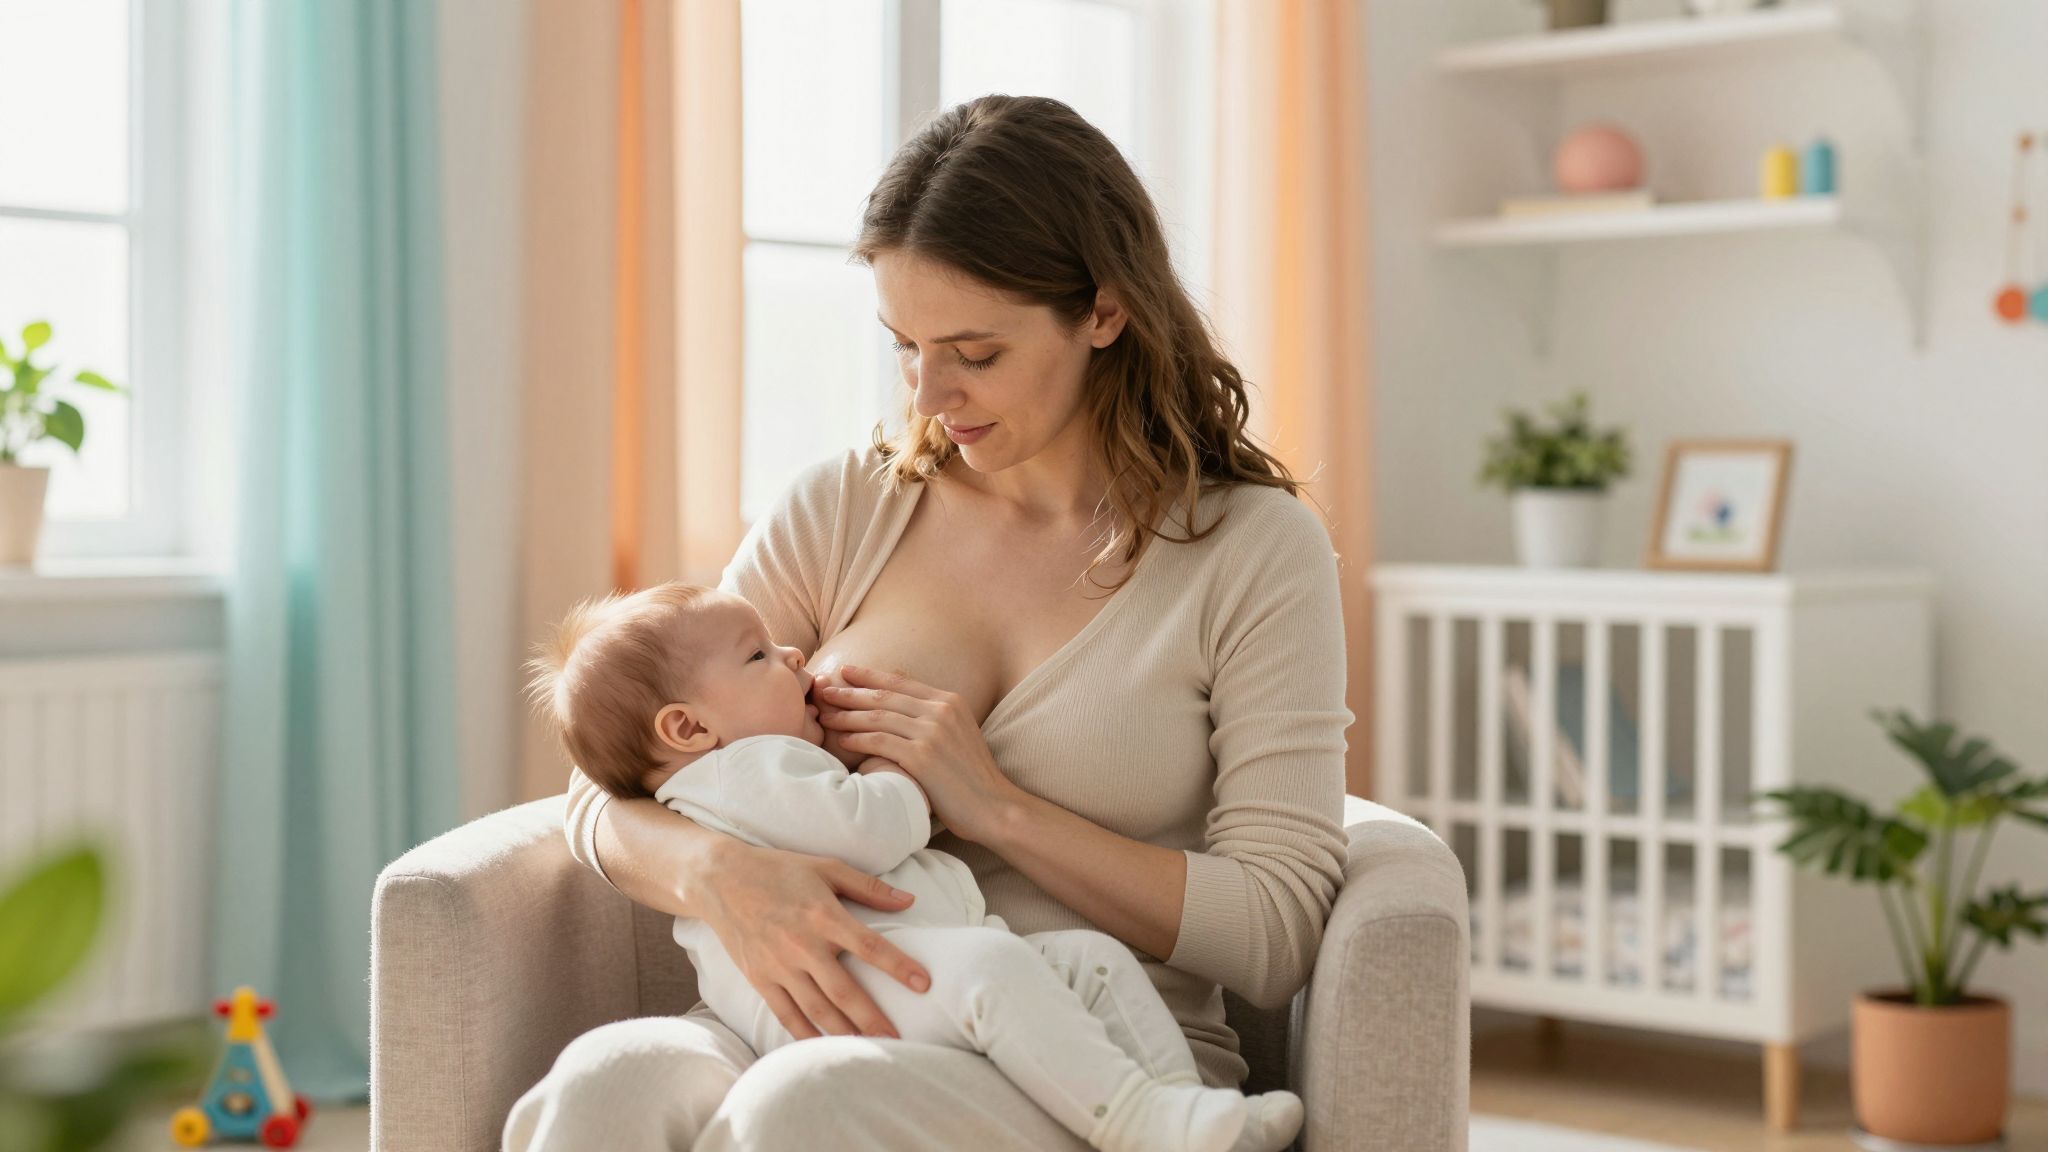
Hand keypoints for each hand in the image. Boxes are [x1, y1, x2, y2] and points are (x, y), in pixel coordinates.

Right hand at [692, 837, 930, 1039]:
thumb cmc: (779, 870)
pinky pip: (786, 1014)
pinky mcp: (759, 979)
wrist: (720, 879)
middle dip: (872, 1018)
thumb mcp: (826, 868)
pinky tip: (822, 1048)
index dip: (898, 966)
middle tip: (896, 1040)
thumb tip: (909, 900)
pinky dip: (805, 1033)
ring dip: (843, 1033)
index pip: (869, 946)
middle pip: (843, 990)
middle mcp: (801, 945)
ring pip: (816, 1009)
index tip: (923, 984)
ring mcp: (778, 966)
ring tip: (867, 1051)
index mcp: (823, 915)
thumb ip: (869, 888)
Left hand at [814, 665, 1022, 842]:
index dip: (869, 675)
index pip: (901, 681)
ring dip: (847, 715)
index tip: (845, 671)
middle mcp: (941, 711)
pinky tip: (842, 741)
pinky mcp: (922, 756)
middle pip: (884, 695)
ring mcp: (931, 732)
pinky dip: (857, 739)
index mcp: (950, 701)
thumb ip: (934, 718)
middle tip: (823, 690)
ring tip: (825, 716)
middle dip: (850, 691)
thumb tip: (901, 710)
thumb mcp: (958, 735)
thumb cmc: (972, 777)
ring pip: (878, 716)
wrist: (994, 806)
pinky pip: (879, 741)